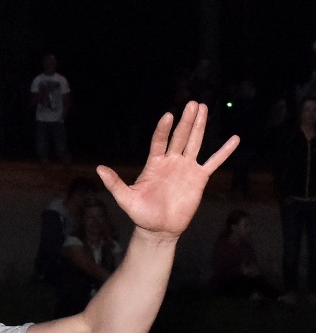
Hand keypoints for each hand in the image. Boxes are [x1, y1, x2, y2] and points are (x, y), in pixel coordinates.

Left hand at [96, 102, 237, 241]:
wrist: (159, 229)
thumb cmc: (141, 213)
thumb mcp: (125, 198)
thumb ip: (114, 183)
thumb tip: (98, 169)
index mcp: (154, 164)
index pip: (159, 141)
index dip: (163, 129)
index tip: (168, 116)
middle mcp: (171, 162)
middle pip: (180, 137)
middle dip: (186, 121)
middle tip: (193, 104)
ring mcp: (186, 168)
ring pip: (194, 143)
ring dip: (200, 127)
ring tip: (203, 108)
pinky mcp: (199, 178)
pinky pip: (213, 162)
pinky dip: (224, 152)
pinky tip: (234, 139)